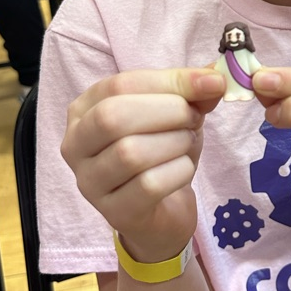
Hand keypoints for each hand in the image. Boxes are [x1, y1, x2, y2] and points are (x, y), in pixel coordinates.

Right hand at [61, 69, 225, 261]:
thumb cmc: (161, 153)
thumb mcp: (176, 114)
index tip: (212, 82)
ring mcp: (90, 182)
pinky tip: (183, 170)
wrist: (161, 213)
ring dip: (175, 142)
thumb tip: (215, 78)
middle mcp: (75, 144)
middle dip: (167, 112)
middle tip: (194, 118)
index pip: (119, 85)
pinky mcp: (113, 212)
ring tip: (187, 143)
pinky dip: (178, 172)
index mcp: (84, 109)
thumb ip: (191, 92)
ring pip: (130, 153)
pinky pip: (148, 185)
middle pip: (113, 117)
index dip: (170, 81)